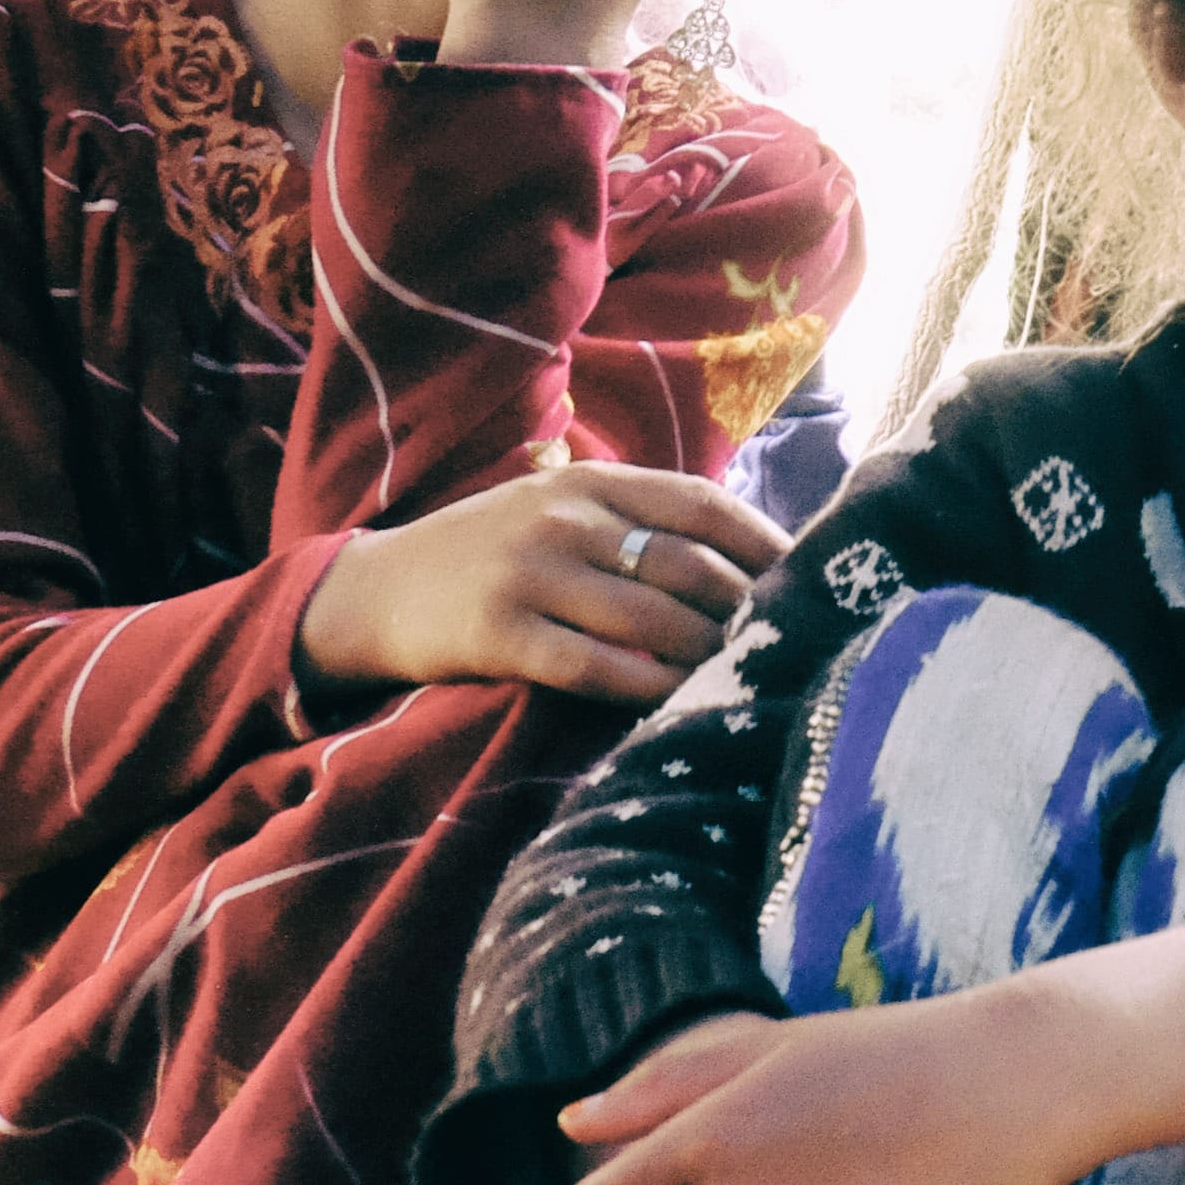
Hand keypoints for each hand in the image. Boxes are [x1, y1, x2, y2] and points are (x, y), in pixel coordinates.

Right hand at [298, 461, 781, 704]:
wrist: (373, 590)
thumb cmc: (492, 554)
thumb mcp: (560, 510)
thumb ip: (637, 521)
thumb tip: (750, 554)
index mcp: (590, 482)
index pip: (701, 503)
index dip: (765, 542)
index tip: (811, 576)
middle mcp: (564, 519)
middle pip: (687, 566)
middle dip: (748, 609)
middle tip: (789, 643)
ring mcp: (529, 575)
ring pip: (652, 619)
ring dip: (710, 653)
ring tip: (748, 676)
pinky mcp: (499, 634)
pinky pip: (595, 666)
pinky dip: (648, 687)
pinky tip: (681, 702)